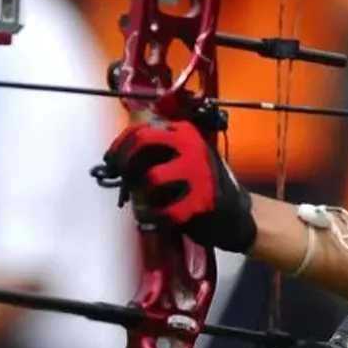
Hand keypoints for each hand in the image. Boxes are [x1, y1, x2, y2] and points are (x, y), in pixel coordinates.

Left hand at [102, 121, 256, 251]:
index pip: (142, 128)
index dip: (120, 144)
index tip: (112, 159)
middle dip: (126, 160)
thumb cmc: (201, 183)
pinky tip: (157, 218)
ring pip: (151, 178)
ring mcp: (197, 173)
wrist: (236, 214)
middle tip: (123, 176)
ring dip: (142, 193)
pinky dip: (154, 218)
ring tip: (145, 203)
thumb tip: (117, 152)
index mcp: (185, 133)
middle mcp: (192, 147)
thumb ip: (157, 150)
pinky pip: (161, 210)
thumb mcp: (184, 156)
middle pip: (144, 141)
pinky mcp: (198, 201)